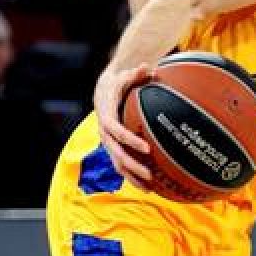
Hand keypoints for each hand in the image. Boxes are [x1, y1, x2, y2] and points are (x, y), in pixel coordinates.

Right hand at [93, 64, 154, 187]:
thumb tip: (148, 66)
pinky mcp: (113, 148)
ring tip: (150, 188)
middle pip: (116, 153)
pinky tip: (148, 187)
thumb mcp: (125, 76)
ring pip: (117, 163)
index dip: (129, 139)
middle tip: (150, 174)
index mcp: (106, 115)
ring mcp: (108, 142)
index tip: (146, 148)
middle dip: (132, 165)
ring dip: (132, 177)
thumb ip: (136, 73)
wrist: (104, 91)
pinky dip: (132, 176)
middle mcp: (104, 132)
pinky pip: (121, 165)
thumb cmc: (119, 83)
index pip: (116, 131)